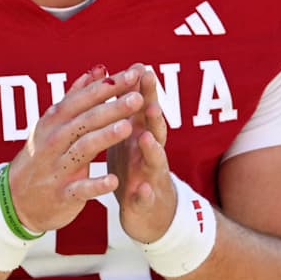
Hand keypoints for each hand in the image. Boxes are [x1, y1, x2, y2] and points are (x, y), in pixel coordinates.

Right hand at [7, 64, 145, 234]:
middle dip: (112, 109)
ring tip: (128, 127)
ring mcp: (58, 168)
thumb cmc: (42, 155)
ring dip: (105, 138)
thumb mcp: (53, 123)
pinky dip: (96, 185)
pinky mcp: (63, 194)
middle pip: (86, 121)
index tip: (133, 74)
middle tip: (137, 98)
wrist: (16, 199)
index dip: (108, 87)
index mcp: (54, 121)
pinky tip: (114, 180)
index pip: (83, 99)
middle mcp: (54, 141)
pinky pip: (80, 189)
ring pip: (83, 149)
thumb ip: (78, 96)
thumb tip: (100, 68)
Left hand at [108, 64, 176, 242]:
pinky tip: (142, 189)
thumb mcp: (129, 135)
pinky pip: (146, 197)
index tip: (140, 67)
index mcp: (140, 134)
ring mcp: (151, 176)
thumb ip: (127, 109)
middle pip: (154, 129)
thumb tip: (125, 75)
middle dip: (153, 113)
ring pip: (155, 161)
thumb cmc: (134, 167)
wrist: (147, 212)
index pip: (143, 108)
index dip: (143, 89)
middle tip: (148, 97)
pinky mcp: (145, 201)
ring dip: (152, 149)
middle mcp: (149, 152)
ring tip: (146, 137)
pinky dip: (145, 193)